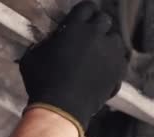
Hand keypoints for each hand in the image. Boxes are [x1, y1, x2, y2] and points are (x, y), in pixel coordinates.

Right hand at [19, 1, 128, 136]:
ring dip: (108, 44)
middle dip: (98, 26)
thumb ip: (42, 44)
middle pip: (104, 20)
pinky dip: (114, 63)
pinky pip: (121, 61)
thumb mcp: (31, 58)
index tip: (81, 19)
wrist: (62, 108)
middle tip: (91, 36)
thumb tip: (46, 43)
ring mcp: (110, 53)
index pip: (86, 7)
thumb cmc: (42, 82)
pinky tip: (105, 70)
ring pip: (116, 40)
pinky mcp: (118, 71)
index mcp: (75, 27)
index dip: (84, 12)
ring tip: (99, 55)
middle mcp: (96, 35)